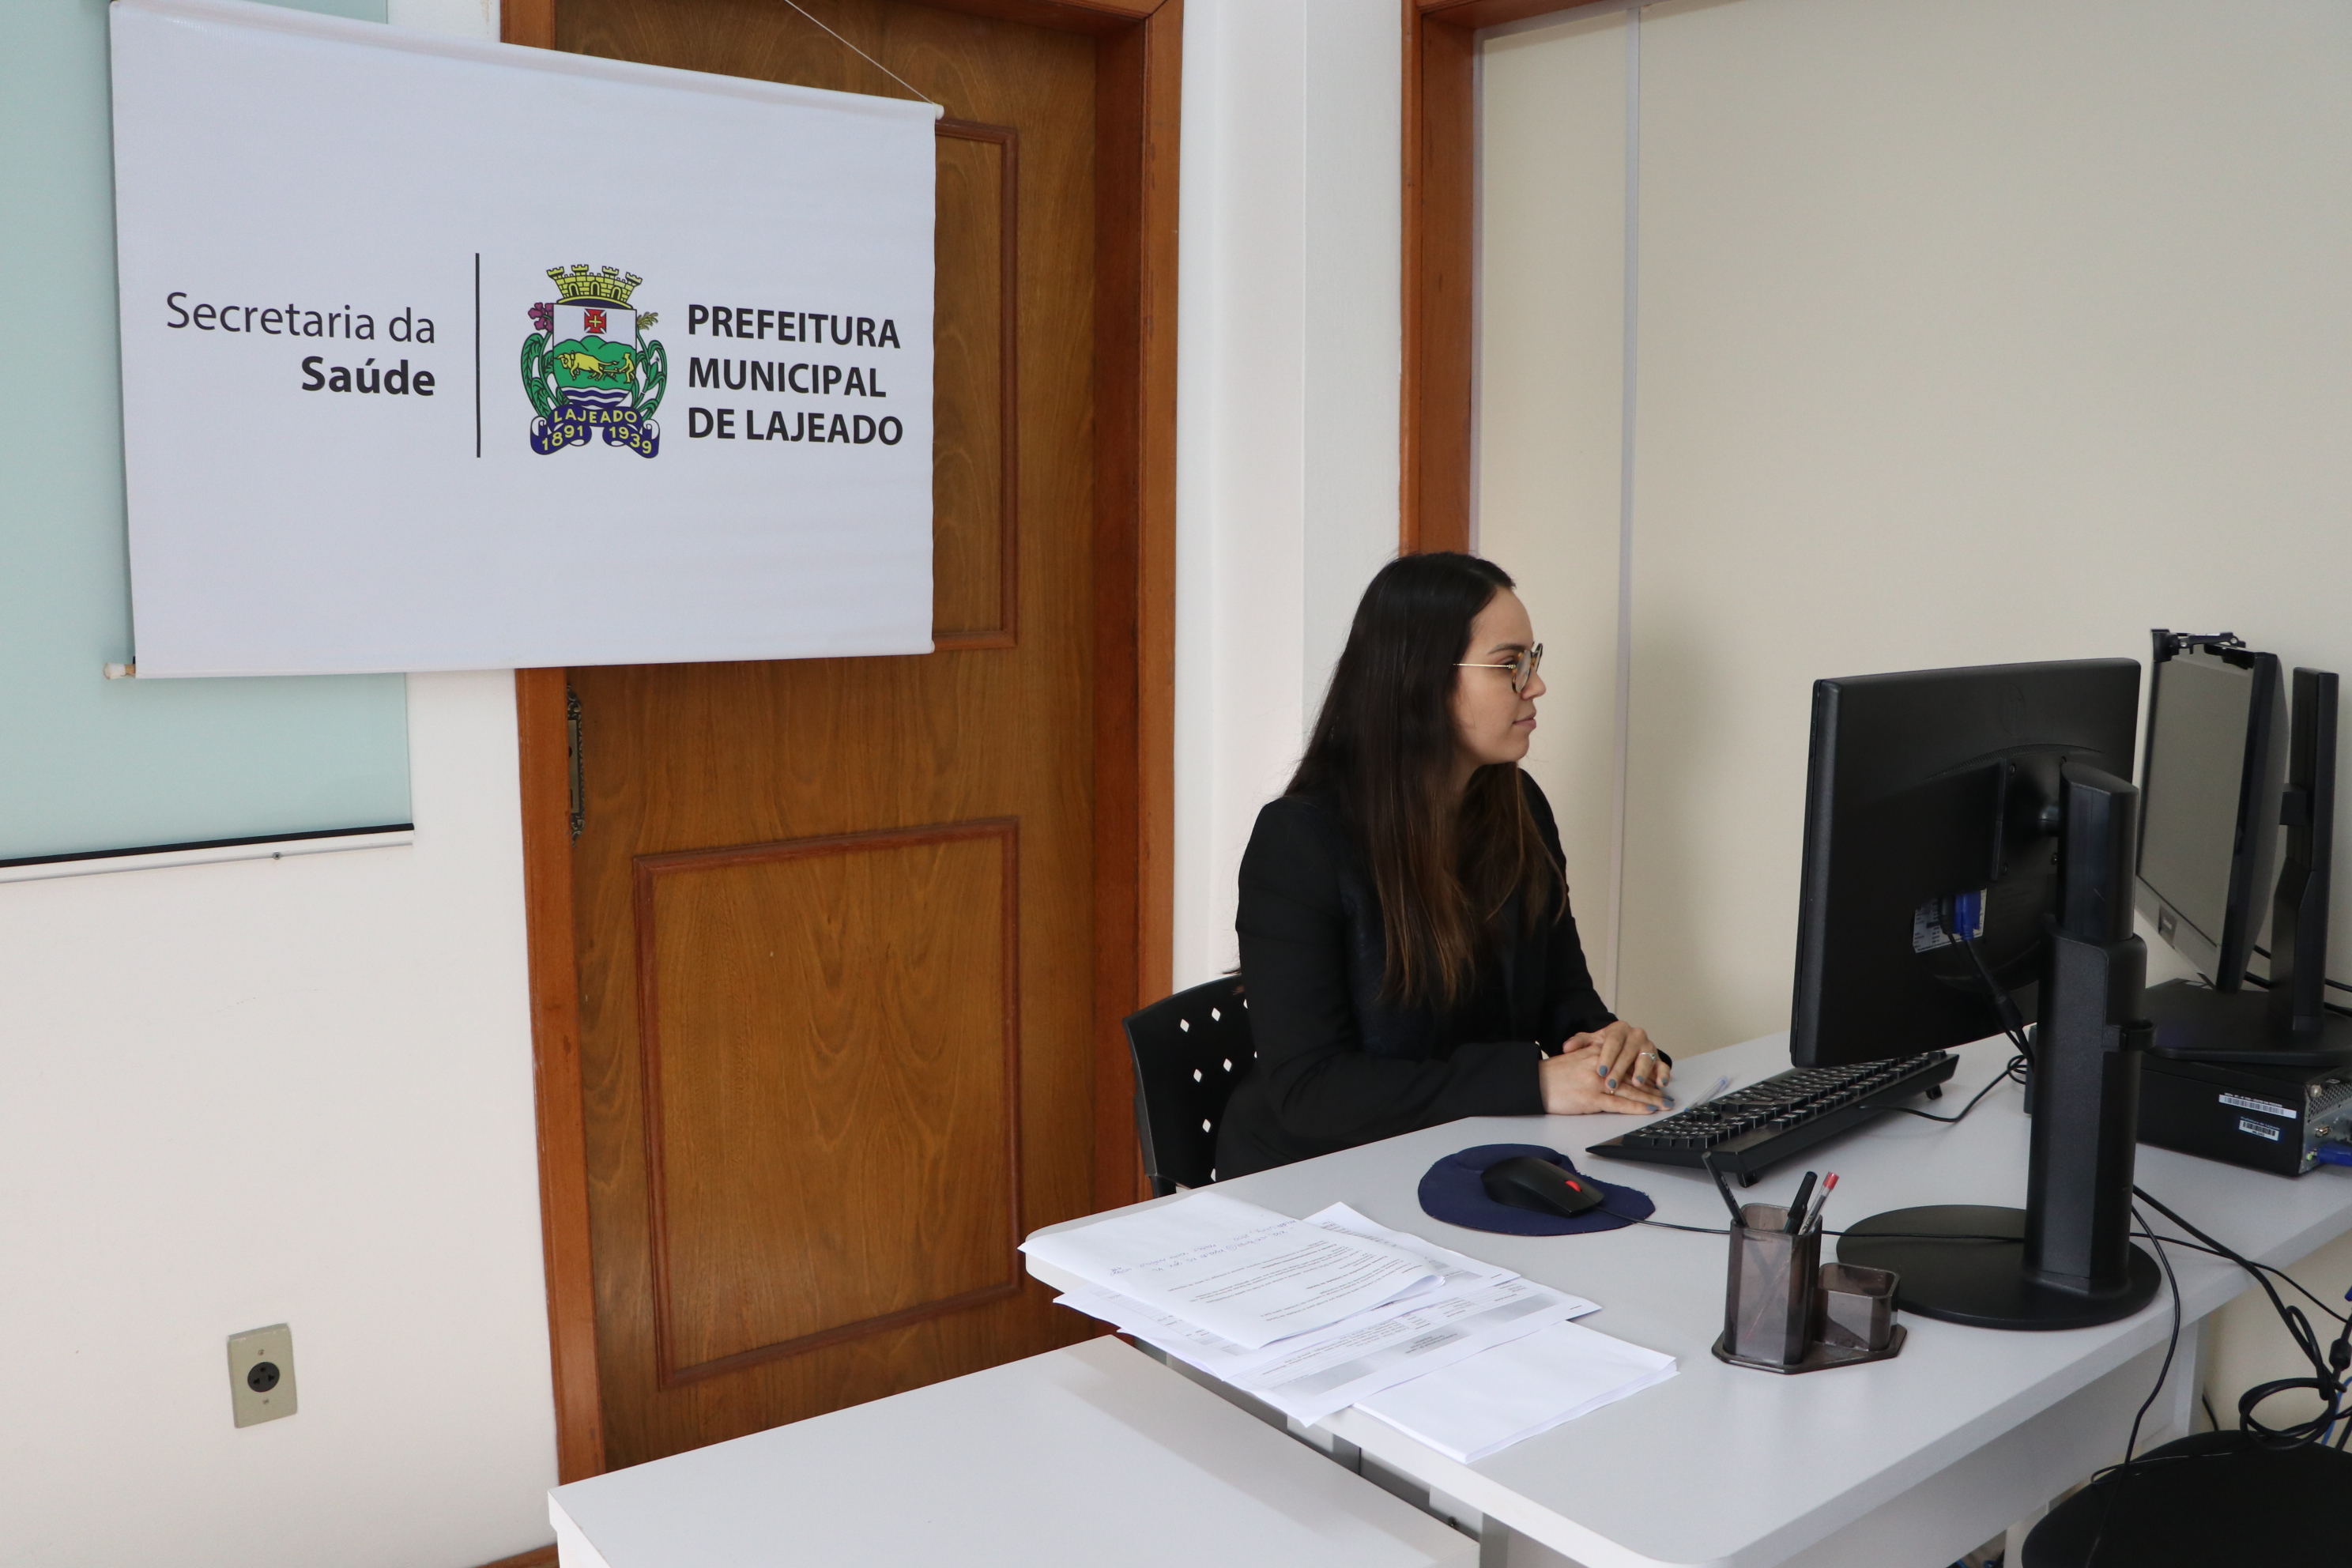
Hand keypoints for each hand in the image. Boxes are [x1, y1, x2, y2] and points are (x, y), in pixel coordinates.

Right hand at [1539, 1040, 1666, 1115]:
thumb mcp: (1575, 1057)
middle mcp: (1600, 1066)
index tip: (1655, 1080)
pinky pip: (1618, 1103)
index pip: (1626, 1062)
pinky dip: (1636, 1107)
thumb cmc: (1553, 1073)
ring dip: (1650, 1098)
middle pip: (1632, 1076)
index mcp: (1597, 1053)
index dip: (1643, 1072)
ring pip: (1630, 1090)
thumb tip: (1609, 1066)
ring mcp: (1596, 1082)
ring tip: (1664, 1104)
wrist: (1535, 1082)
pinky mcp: (1591, 1098)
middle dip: (1651, 1087)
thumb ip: (1593, 1057)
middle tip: (1667, 1095)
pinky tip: (1647, 1109)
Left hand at [1562, 1022, 1670, 1098]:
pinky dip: (1663, 1074)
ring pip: (1646, 1058)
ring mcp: (1649, 1046)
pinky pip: (1663, 1066)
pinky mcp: (1658, 1058)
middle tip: (1612, 1084)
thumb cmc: (1604, 1046)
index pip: (1613, 1042)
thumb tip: (1567, 1047)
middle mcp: (1636, 1035)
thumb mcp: (1591, 1042)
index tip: (1600, 1071)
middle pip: (1628, 1052)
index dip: (1606, 1056)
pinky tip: (1660, 1084)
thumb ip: (1579, 1043)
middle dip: (1620, 1070)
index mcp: (1619, 1029)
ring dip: (1642, 1072)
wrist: (1621, 1046)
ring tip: (1637, 1084)